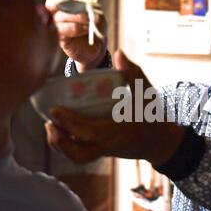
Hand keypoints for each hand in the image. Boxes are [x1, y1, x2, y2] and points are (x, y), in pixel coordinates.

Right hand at [43, 0, 106, 71]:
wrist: (98, 45)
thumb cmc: (94, 23)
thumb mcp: (91, 5)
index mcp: (60, 1)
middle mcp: (54, 12)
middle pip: (52, 2)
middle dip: (70, 3)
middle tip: (85, 7)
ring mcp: (55, 26)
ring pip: (59, 16)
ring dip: (78, 16)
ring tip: (90, 20)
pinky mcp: (58, 38)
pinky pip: (63, 29)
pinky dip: (76, 27)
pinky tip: (86, 28)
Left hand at [45, 51, 184, 164]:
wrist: (160, 142)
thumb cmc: (154, 116)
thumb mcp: (147, 94)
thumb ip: (133, 74)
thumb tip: (118, 53)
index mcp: (122, 131)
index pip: (92, 132)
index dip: (70, 123)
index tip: (54, 110)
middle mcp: (111, 145)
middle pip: (80, 153)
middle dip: (60, 140)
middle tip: (49, 120)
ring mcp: (106, 151)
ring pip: (78, 158)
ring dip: (61, 145)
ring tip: (51, 126)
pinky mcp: (102, 152)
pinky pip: (80, 155)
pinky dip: (66, 145)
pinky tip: (60, 129)